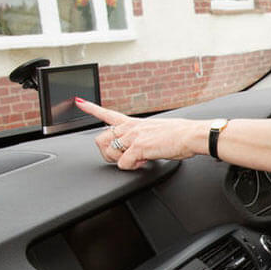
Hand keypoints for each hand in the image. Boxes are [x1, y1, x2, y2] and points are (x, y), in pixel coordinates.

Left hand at [75, 98, 206, 169]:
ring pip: (109, 153)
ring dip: (120, 160)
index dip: (91, 108)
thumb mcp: (157, 133)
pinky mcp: (138, 147)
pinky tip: (144, 161)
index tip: (79, 102)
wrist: (191, 135)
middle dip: (108, 152)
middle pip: (101, 139)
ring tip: (137, 159)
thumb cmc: (180, 135)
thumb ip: (143, 139)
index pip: (108, 114)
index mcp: (135, 123)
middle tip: (123, 156)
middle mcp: (131, 128)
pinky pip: (123, 164)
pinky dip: (133, 167)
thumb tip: (140, 152)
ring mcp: (133, 136)